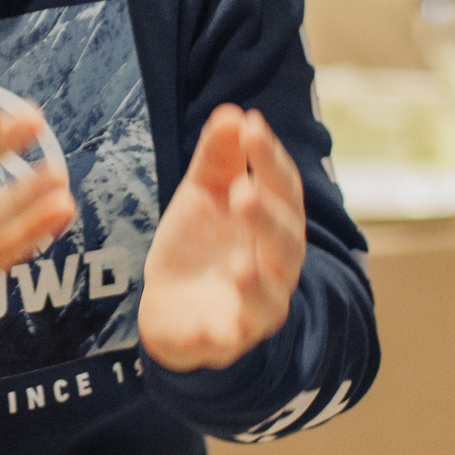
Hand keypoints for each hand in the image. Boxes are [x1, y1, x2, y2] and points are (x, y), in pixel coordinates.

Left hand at [139, 105, 304, 371]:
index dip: (271, 159)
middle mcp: (275, 268)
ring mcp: (253, 309)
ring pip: (268, 300)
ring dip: (255, 282)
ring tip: (240, 265)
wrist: (169, 305)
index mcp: (275, 224)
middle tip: (242, 191)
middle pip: (285, 244)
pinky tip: (199, 326)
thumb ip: (218, 157)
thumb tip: (233, 112)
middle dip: (267, 218)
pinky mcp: (224, 341)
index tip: (252, 126)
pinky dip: (212, 334)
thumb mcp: (203, 193)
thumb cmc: (200, 244)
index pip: (283, 190)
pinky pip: (224, 341)